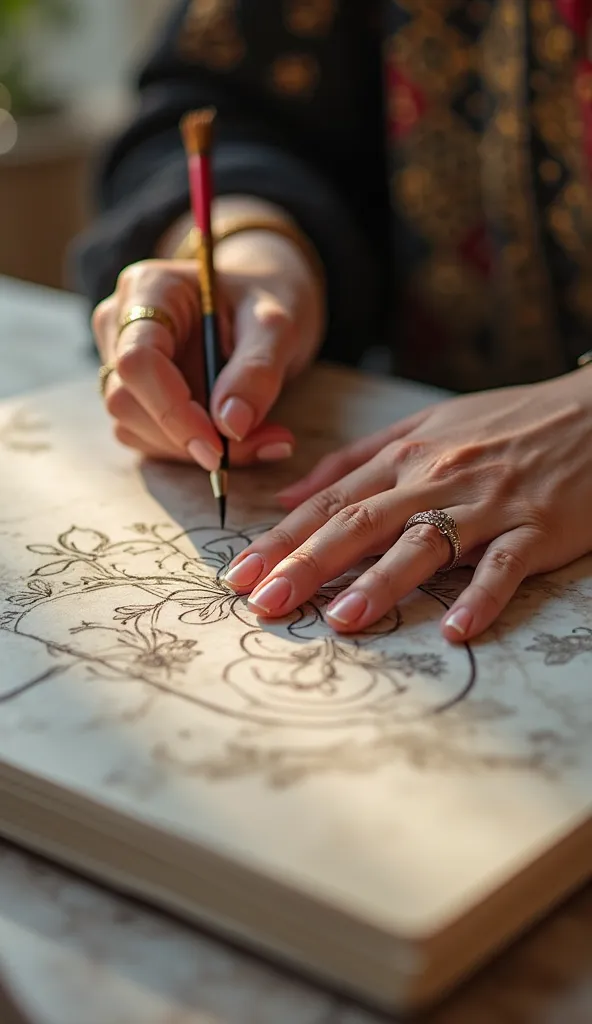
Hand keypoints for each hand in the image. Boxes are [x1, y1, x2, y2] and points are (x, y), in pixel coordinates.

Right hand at [92, 229, 323, 469]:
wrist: (264, 296)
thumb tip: (230, 426)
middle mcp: (121, 323)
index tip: (218, 445)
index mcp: (149, 289)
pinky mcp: (135, 393)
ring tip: (264, 438)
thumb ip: (257, 370)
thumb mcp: (277, 325)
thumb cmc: (268, 296)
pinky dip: (193, 449)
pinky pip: (148, 438)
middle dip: (187, 437)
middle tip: (262, 444)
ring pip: (132, 426)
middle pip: (126, 400)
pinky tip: (242, 438)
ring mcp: (119, 360)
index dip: (171, 410)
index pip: (137, 361)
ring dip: (193, 449)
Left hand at [222, 371, 591, 641]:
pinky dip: (481, 595)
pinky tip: (456, 630)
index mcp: (407, 454)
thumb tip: (289, 494)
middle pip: (362, 522)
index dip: (283, 538)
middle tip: (265, 602)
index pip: (331, 500)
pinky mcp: (538, 526)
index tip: (240, 574)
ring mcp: (489, 502)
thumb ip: (355, 460)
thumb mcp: (426, 424)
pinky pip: (505, 565)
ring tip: (342, 620)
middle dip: (308, 563)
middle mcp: (438, 476)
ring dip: (383, 582)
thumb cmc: (505, 423)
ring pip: (427, 542)